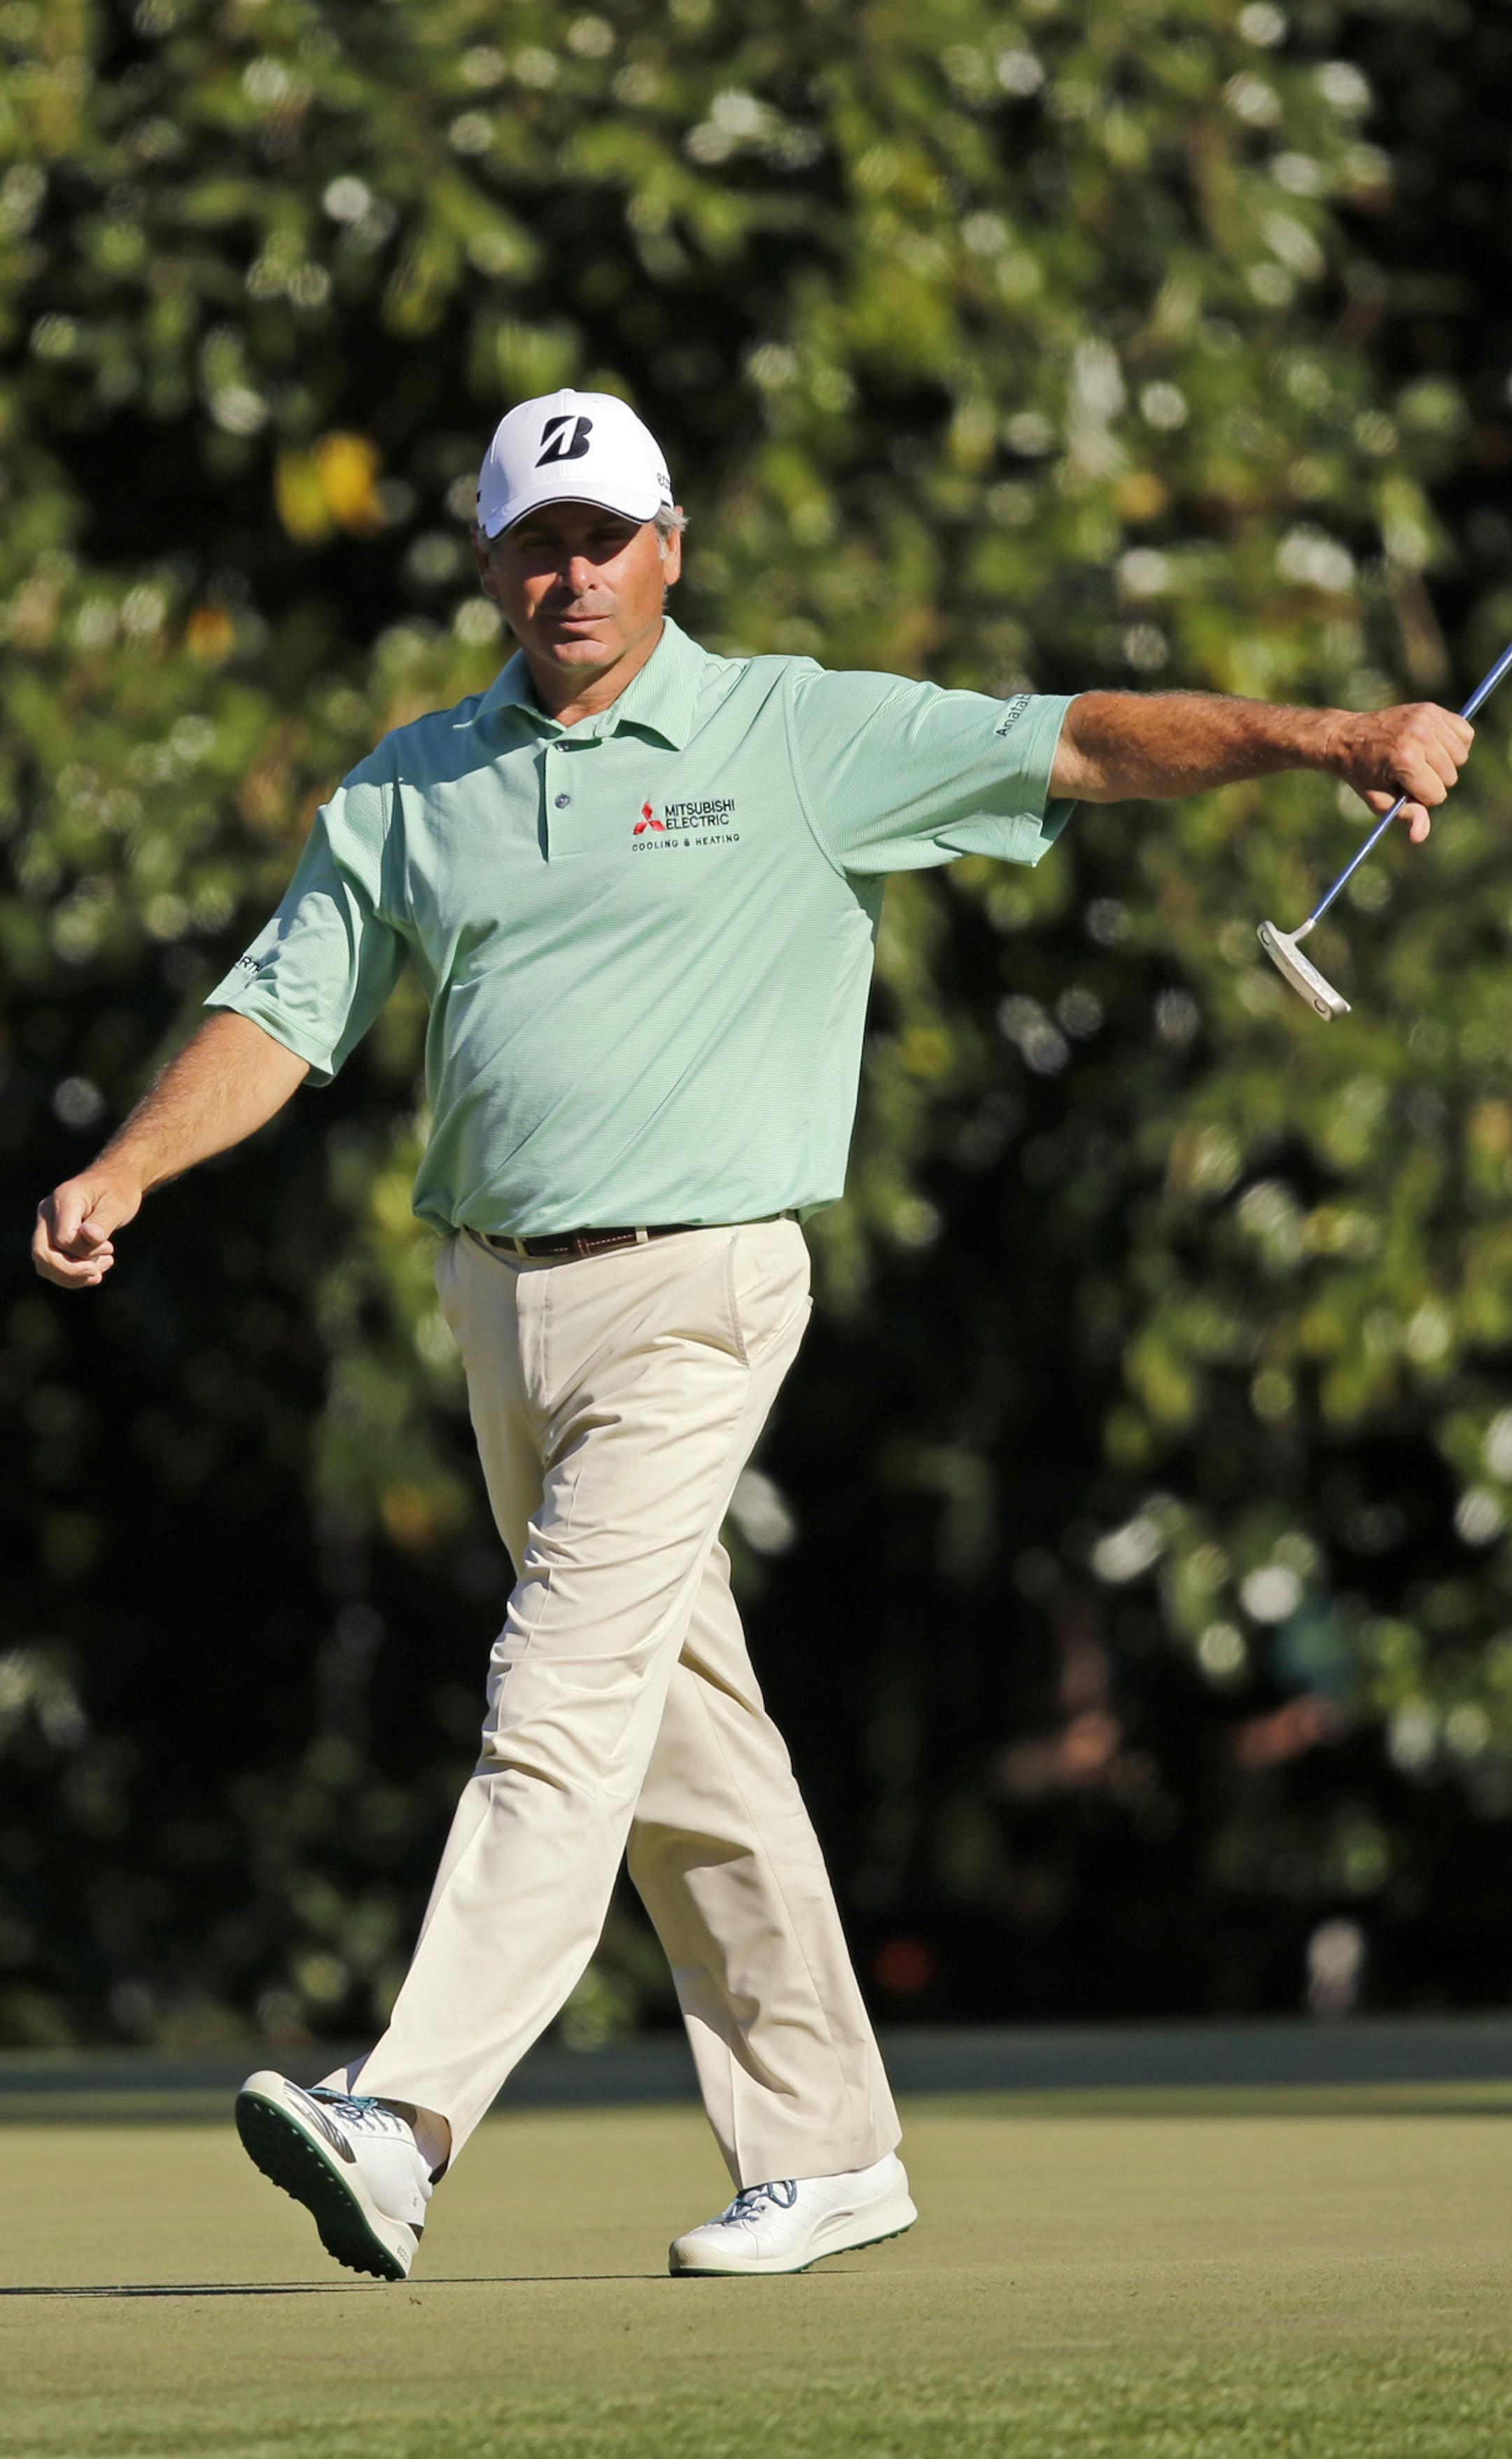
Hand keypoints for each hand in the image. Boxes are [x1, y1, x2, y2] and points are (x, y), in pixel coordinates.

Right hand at [32, 1167, 143, 1288]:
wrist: (115, 1182)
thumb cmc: (118, 1191)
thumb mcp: (118, 1204)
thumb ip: (103, 1221)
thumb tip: (90, 1237)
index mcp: (64, 1199)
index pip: (63, 1239)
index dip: (86, 1252)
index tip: (109, 1249)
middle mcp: (47, 1211)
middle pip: (42, 1253)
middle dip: (71, 1272)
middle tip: (98, 1273)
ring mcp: (45, 1224)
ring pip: (43, 1263)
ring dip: (71, 1276)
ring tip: (99, 1271)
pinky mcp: (49, 1236)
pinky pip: (50, 1263)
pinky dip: (69, 1274)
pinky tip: (93, 1270)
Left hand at [1325, 702, 1473, 843]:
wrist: (1346, 737)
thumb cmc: (1362, 773)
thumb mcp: (1380, 801)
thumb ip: (1406, 816)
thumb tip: (1420, 837)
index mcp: (1405, 760)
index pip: (1437, 795)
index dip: (1420, 797)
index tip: (1400, 786)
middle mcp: (1418, 736)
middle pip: (1450, 777)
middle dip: (1432, 780)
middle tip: (1406, 771)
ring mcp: (1426, 719)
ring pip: (1460, 756)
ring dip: (1444, 762)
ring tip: (1420, 757)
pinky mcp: (1431, 709)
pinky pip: (1465, 733)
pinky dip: (1455, 742)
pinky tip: (1433, 744)